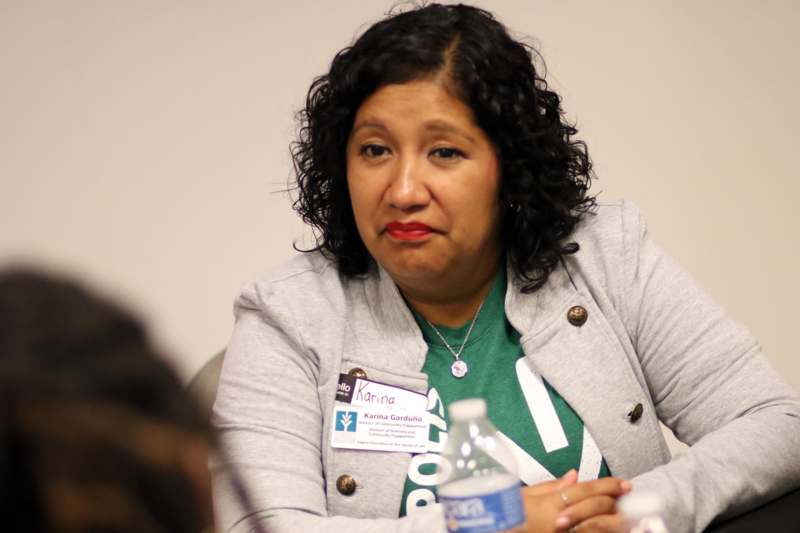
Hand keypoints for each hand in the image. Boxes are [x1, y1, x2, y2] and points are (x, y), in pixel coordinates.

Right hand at [516, 470, 630, 532]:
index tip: (623, 483)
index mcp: (550, 505)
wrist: (499, 530)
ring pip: (599, 526)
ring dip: (614, 518)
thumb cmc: (508, 518)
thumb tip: (574, 475)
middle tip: (628, 495)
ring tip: (625, 513)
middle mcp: (562, 523)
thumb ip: (550, 486)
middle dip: (615, 500)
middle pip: (597, 508)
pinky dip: (601, 531)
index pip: (585, 490)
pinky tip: (609, 527)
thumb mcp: (522, 497)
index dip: (607, 485)